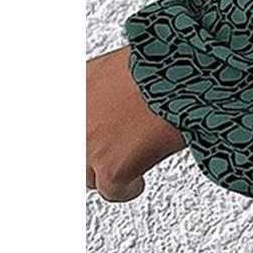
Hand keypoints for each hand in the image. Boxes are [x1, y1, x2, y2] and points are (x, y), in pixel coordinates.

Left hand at [87, 45, 186, 200]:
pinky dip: (127, 188)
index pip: (64, 122)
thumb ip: (104, 88)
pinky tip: (137, 181)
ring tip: (129, 164)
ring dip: (106, 171)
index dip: (83, 132)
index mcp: (77, 84)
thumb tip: (110, 105)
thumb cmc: (169, 61)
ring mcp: (89, 143)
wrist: (188, 74)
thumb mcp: (123, 65)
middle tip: (113, 151)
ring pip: (87, 175)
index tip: (95, 136)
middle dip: (91, 153)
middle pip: (74, 151)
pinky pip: (112, 192)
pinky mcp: (110, 168)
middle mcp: (74, 116)